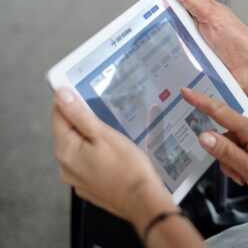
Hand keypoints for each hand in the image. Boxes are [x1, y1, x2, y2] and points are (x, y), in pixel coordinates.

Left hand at [50, 89, 175, 230]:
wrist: (143, 201)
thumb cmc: (128, 167)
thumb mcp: (104, 134)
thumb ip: (79, 114)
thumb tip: (60, 95)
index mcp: (66, 150)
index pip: (57, 116)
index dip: (70, 101)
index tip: (84, 92)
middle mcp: (65, 166)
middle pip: (67, 133)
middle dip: (83, 121)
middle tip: (107, 115)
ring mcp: (76, 179)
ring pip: (79, 149)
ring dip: (91, 139)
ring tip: (114, 135)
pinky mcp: (88, 187)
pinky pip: (87, 164)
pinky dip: (97, 155)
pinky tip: (115, 155)